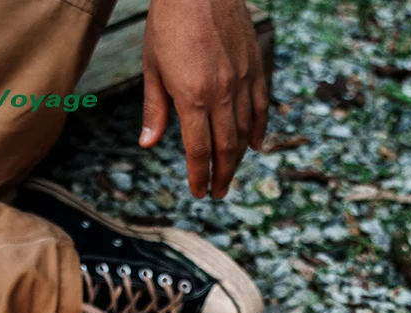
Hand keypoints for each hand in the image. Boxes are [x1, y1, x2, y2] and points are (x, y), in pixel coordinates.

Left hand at [139, 0, 269, 198]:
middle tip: (218, 192)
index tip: (199, 192)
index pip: (199, 150)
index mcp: (192, 97)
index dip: (199, 176)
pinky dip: (259, 130)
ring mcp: (242, 80)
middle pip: (226, 148)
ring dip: (238, 158)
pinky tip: (255, 145)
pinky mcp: (255, 66)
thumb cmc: (168, 22)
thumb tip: (148, 143)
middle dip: (222, 175)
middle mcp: (222, 93)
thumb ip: (155, 109)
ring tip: (230, 173)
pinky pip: (261, 107)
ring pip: (245, 131)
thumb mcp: (152, 66)